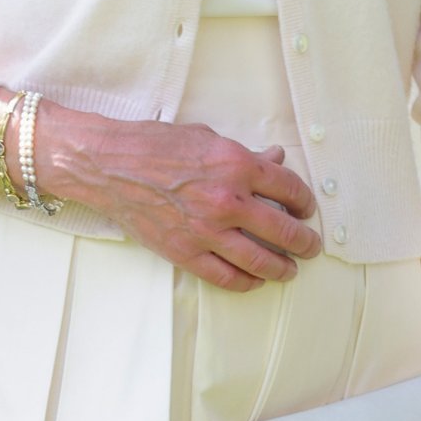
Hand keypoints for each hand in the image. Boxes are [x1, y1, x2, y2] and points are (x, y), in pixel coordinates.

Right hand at [0, 89, 321, 291]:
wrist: (108, 165)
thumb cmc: (155, 144)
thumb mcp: (207, 138)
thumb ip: (245, 155)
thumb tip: (277, 161)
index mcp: (236, 164)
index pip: (289, 188)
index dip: (305, 201)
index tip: (306, 209)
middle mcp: (227, 200)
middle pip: (283, 231)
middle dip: (305, 241)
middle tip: (312, 246)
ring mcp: (206, 230)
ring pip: (260, 261)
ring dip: (282, 268)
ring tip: (291, 269)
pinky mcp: (184, 252)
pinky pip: (226, 277)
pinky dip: (246, 282)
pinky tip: (255, 280)